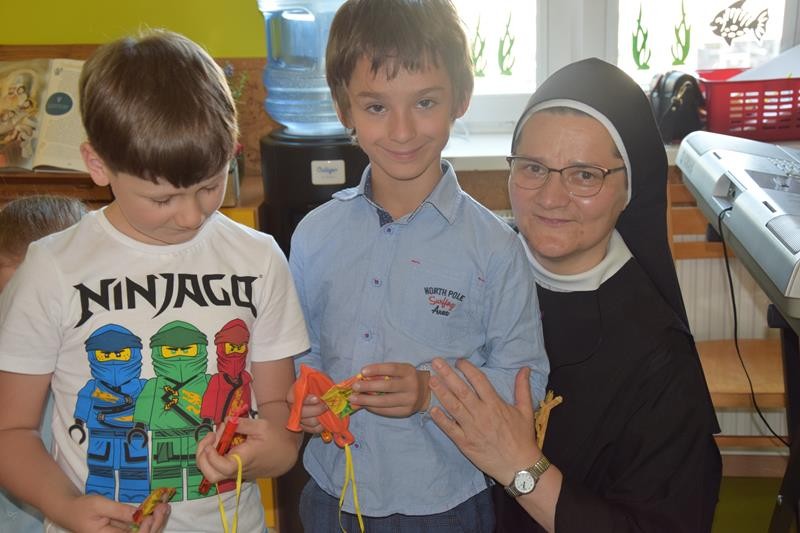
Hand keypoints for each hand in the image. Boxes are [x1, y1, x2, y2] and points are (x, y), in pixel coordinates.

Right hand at [55, 493, 169, 532]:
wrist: (70, 510)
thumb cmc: (82, 508)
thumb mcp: (99, 505)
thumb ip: (119, 511)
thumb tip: (138, 514)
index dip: (145, 530)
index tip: (150, 516)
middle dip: (156, 523)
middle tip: (164, 506)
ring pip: (144, 532)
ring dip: (157, 520)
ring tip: (166, 505)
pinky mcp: (124, 529)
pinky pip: (140, 526)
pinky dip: (151, 517)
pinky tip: (159, 507)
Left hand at [196, 416, 293, 481]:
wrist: (285, 455)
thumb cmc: (275, 440)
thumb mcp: (261, 426)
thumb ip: (241, 424)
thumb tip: (225, 420)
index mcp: (243, 460)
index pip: (221, 467)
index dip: (211, 455)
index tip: (213, 438)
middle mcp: (237, 470)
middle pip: (210, 475)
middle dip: (201, 458)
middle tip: (208, 439)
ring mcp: (235, 472)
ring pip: (211, 472)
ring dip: (206, 456)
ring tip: (214, 437)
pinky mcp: (234, 470)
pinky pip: (217, 467)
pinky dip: (213, 455)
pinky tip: (221, 440)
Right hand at [286, 384, 328, 434]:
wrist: (319, 392)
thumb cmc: (317, 384)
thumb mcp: (318, 378)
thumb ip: (319, 381)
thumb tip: (327, 390)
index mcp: (293, 395)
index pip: (295, 399)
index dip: (307, 400)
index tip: (317, 398)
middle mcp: (293, 408)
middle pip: (303, 413)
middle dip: (317, 410)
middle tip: (326, 406)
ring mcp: (298, 418)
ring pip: (309, 422)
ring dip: (321, 418)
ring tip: (328, 411)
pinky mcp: (305, 426)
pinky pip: (313, 430)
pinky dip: (321, 426)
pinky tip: (326, 419)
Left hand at [350, 362, 429, 417]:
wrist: (425, 393)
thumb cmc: (405, 379)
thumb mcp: (399, 371)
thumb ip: (383, 373)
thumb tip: (361, 378)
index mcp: (408, 371)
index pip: (392, 368)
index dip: (377, 369)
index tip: (362, 372)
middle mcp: (411, 385)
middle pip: (388, 386)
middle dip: (368, 387)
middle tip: (355, 387)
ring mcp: (410, 400)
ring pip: (385, 401)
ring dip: (367, 400)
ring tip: (354, 399)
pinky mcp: (406, 411)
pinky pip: (386, 411)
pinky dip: (373, 408)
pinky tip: (364, 405)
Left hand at [428, 358, 538, 484]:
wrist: (519, 466)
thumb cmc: (522, 438)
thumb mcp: (525, 410)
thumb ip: (523, 388)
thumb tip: (525, 368)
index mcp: (495, 404)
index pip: (479, 381)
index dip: (468, 369)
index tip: (459, 361)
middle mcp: (481, 414)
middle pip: (462, 390)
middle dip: (448, 375)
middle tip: (436, 362)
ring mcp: (472, 429)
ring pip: (453, 407)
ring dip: (441, 393)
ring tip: (431, 380)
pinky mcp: (465, 443)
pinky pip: (450, 429)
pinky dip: (441, 420)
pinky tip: (431, 410)